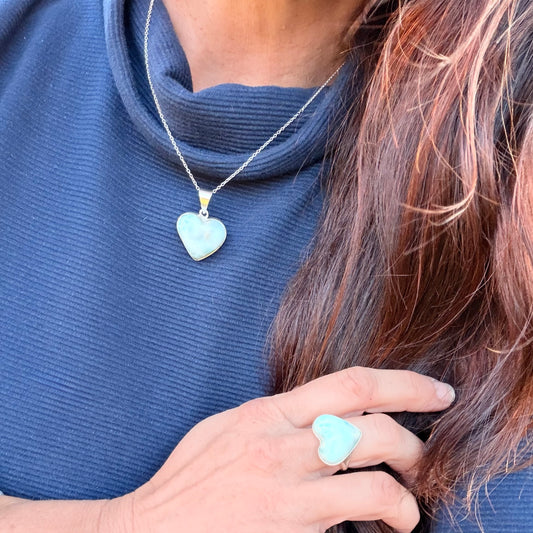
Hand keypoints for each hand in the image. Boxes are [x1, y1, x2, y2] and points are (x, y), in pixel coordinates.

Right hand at [118, 367, 454, 532]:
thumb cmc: (189, 481)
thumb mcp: (228, 429)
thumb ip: (276, 417)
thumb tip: (321, 413)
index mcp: (267, 414)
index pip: (351, 385)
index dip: (404, 383)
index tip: (436, 391)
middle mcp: (282, 449)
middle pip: (375, 430)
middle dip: (415, 442)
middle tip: (426, 453)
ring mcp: (288, 496)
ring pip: (376, 484)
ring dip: (407, 494)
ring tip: (408, 504)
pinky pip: (354, 526)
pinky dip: (381, 524)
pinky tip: (381, 530)